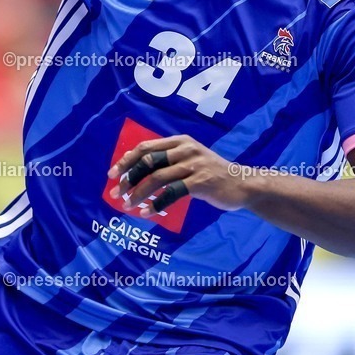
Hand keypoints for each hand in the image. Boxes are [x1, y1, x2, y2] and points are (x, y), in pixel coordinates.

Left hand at [108, 135, 251, 215]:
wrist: (242, 184)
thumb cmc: (211, 173)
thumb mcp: (190, 159)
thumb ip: (168, 161)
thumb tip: (136, 172)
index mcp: (179, 142)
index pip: (145, 147)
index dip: (127, 160)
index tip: (112, 174)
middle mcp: (185, 149)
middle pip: (148, 161)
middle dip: (128, 177)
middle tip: (116, 193)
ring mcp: (193, 165)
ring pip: (157, 178)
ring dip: (138, 193)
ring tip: (127, 206)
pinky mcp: (200, 182)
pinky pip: (171, 193)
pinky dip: (156, 204)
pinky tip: (146, 213)